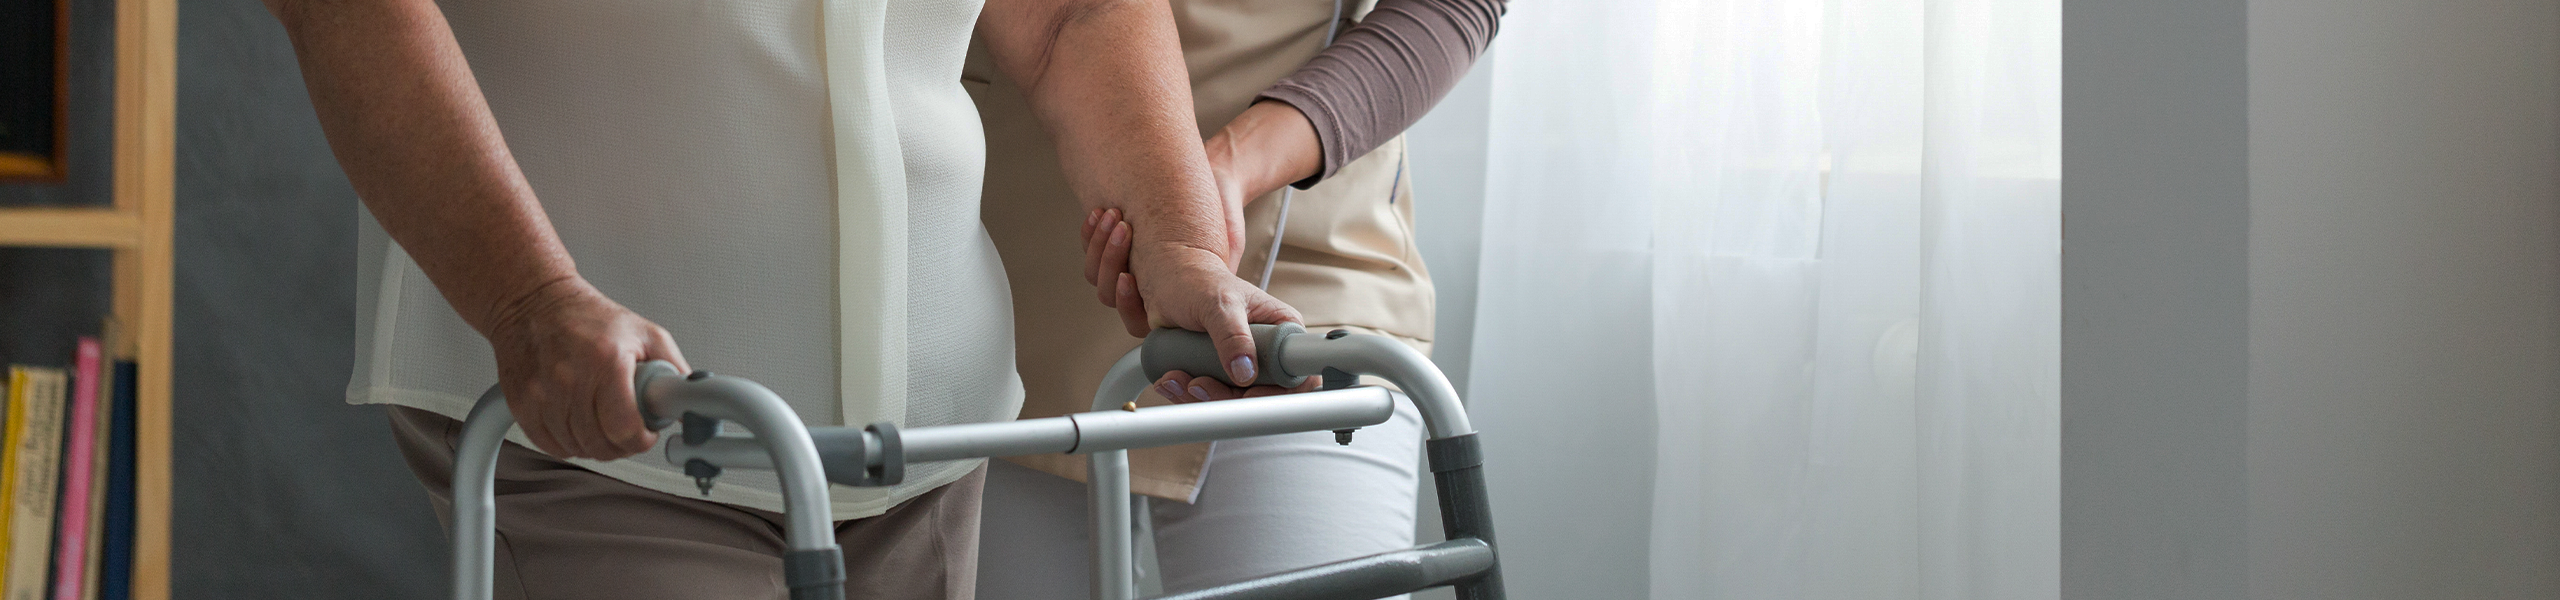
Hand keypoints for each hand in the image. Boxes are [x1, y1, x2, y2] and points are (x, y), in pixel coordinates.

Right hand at [484, 276, 689, 459]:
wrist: (532, 301)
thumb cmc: (587, 316)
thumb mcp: (644, 333)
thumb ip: (674, 368)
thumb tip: (691, 400)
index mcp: (605, 360)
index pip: (624, 427)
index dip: (641, 440)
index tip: (646, 434)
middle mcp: (569, 378)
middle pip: (600, 443)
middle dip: (622, 444)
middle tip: (628, 429)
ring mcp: (540, 393)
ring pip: (576, 448)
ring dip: (595, 444)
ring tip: (602, 422)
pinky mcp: (521, 403)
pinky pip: (549, 445)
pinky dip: (568, 443)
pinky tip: (578, 425)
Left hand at [1086, 212, 1308, 399]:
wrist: (1166, 282)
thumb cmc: (1197, 280)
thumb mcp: (1218, 303)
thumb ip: (1233, 335)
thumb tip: (1245, 371)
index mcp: (1280, 329)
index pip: (1297, 374)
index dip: (1275, 392)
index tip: (1246, 393)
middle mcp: (1265, 350)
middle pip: (1260, 395)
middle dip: (1224, 397)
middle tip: (1198, 383)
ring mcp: (1241, 364)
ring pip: (1231, 401)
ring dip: (1198, 396)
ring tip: (1176, 376)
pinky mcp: (1217, 374)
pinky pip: (1208, 397)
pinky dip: (1186, 393)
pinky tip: (1171, 378)